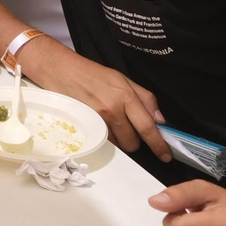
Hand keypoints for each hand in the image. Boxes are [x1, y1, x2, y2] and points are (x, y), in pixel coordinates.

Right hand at [28, 47, 171, 161]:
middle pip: (133, 142)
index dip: (158, 144)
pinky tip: (100, 123)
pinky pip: (103, 142)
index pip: (147, 126)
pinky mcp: (84, 127)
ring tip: (110, 121)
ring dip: (119, 138)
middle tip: (128, 128)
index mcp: (124, 95)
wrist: (59, 69)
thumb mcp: (121, 78)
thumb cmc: (90, 73)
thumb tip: (160, 120)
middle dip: (135, 141)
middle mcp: (112, 109)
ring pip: (118, 144)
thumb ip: (144, 98)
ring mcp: (96, 120)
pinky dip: (106, 137)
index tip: (166, 155)